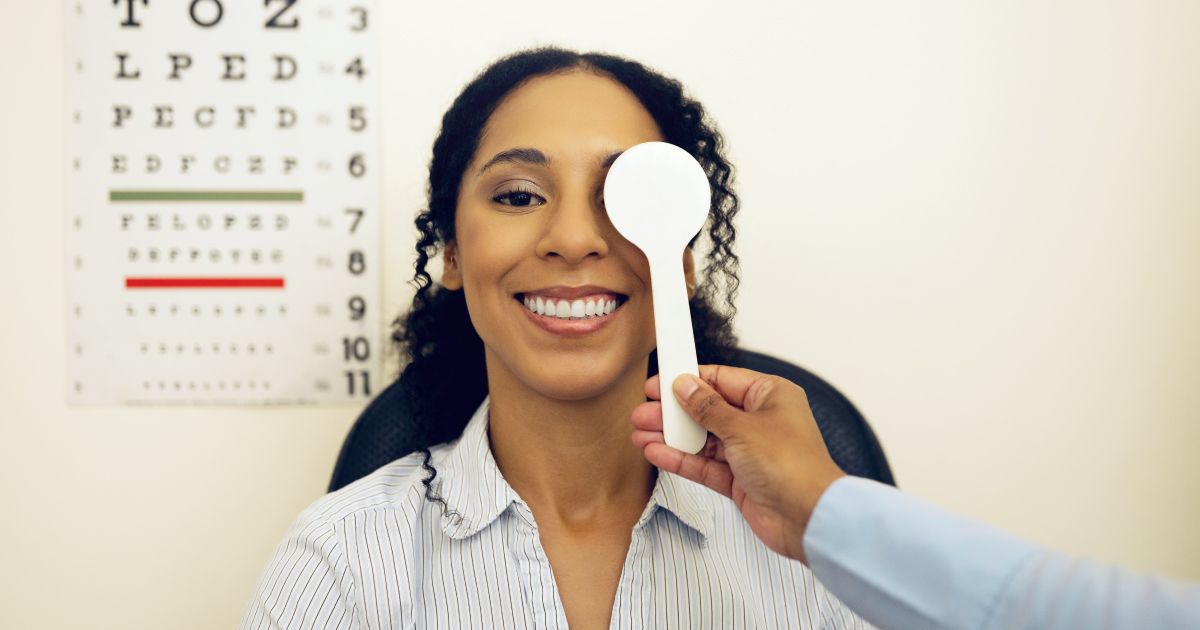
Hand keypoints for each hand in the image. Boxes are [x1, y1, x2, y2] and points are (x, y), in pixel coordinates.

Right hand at [631, 365, 845, 562]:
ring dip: (672, 437)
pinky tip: (656, 452)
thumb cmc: (793, 466)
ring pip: (702, 439)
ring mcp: (749, 452)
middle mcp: (760, 421)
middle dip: (674, 412)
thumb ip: (708, 407)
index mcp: (770, 396)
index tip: (660, 383)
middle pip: (708, 410)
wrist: (809, 518)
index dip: (689, 381)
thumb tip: (686, 386)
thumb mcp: (742, 427)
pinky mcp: (739, 479)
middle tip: (643, 412)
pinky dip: (680, 458)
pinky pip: (704, 464)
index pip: (722, 380)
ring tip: (640, 432)